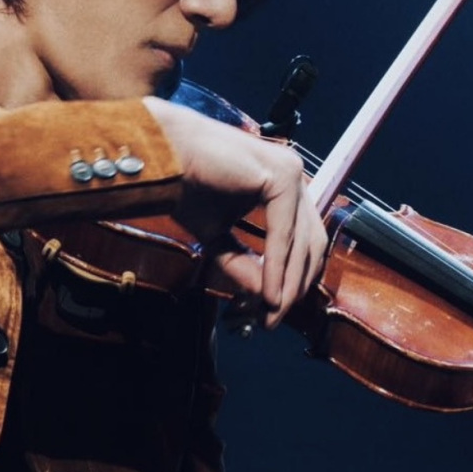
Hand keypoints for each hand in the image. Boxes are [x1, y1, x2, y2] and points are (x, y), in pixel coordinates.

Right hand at [143, 96, 326, 325]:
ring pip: (303, 241)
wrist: (161, 155)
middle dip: (295, 285)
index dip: (292, 278)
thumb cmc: (185, 185)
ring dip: (287, 282)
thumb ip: (242, 262)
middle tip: (274, 316)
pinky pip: (283, 234)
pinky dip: (277, 266)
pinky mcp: (281, 177)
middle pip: (311, 242)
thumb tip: (265, 299)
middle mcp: (292, 176)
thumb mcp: (218, 236)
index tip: (272, 309)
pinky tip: (267, 290)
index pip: (303, 238)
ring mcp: (291, 173)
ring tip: (270, 309)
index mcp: (282, 185)